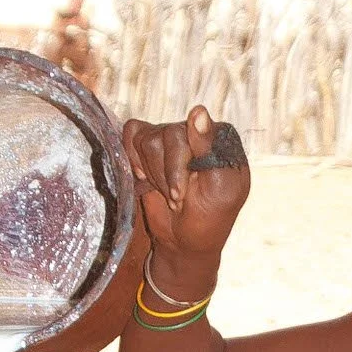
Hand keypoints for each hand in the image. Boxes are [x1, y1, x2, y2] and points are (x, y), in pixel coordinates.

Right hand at [122, 106, 249, 295]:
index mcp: (220, 137)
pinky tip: (146, 178)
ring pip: (147, 140)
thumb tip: (198, 110)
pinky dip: (133, 160)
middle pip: (167, 135)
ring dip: (154, 175)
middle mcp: (194, 131)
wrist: (184, 241)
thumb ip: (209, 150)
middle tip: (177, 199)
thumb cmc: (208, 219)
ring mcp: (170, 135)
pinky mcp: (147, 143)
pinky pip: (131, 135)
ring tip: (169, 193)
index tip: (183, 195)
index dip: (181, 167)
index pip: (193, 130)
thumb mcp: (219, 190)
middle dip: (167, 176)